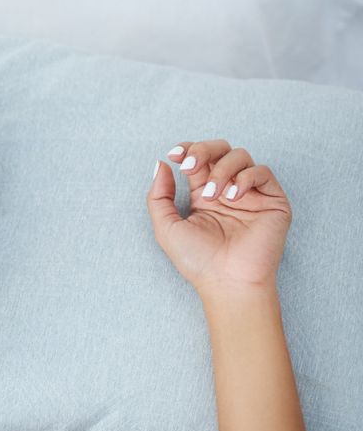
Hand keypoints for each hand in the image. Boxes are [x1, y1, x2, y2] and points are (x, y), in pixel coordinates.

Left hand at [146, 140, 291, 292]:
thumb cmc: (197, 261)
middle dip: (203, 150)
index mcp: (202, 195)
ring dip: (221, 169)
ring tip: (213, 194)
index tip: (174, 154)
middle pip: (219, 150)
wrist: (227, 281)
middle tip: (190, 166)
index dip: (187, 149)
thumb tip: (161, 164)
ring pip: (240, 156)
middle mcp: (226, 190)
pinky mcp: (272, 200)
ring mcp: (250, 194)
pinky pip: (262, 172)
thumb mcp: (166, 227)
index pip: (197, 159)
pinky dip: (245, 178)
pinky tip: (233, 197)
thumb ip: (158, 196)